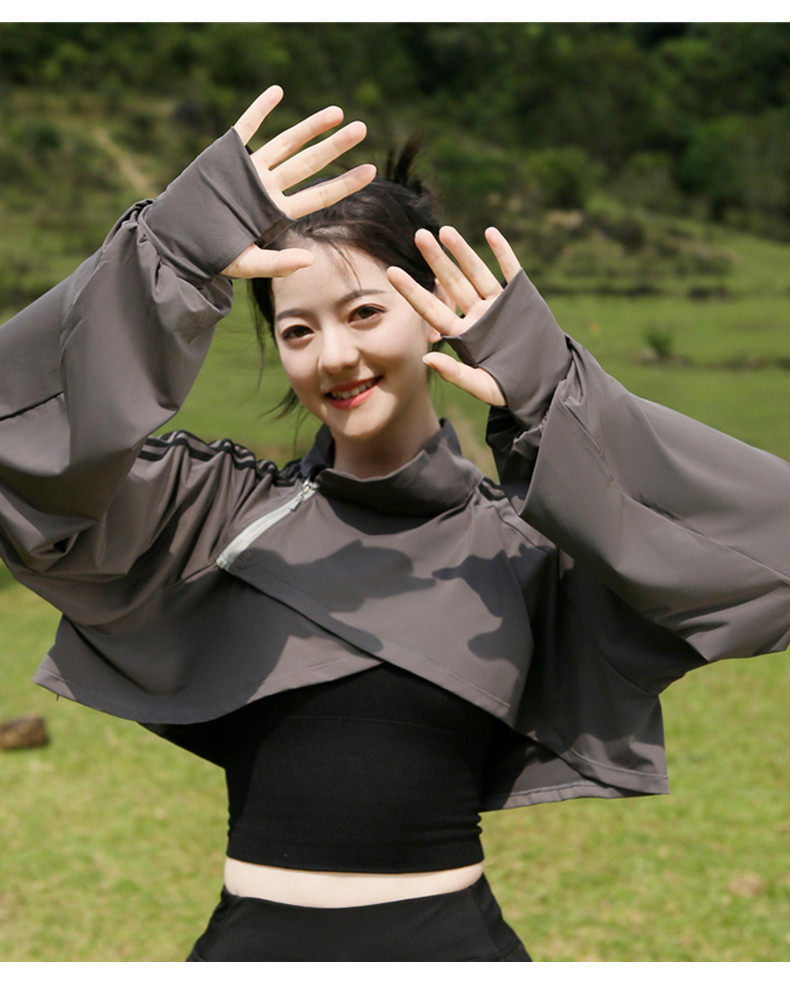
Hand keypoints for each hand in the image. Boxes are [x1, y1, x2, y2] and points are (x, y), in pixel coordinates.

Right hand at [221, 86, 375, 278]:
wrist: (180, 239)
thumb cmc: (214, 255)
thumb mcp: (249, 265)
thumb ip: (279, 265)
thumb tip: (310, 261)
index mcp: (277, 212)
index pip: (319, 195)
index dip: (345, 183)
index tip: (371, 169)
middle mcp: (268, 187)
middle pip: (309, 163)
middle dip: (335, 146)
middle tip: (362, 128)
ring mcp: (250, 170)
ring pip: (286, 143)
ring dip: (310, 127)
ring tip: (337, 112)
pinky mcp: (227, 155)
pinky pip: (247, 128)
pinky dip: (260, 109)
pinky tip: (277, 92)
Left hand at [387, 226, 521, 406]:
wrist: (546, 382)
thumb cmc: (510, 388)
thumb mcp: (482, 386)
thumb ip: (455, 374)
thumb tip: (426, 359)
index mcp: (463, 335)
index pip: (432, 309)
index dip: (412, 291)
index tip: (392, 272)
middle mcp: (477, 315)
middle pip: (452, 283)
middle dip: (436, 260)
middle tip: (419, 235)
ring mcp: (498, 305)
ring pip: (477, 273)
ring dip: (463, 251)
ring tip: (445, 230)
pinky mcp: (521, 297)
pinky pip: (510, 271)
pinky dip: (502, 252)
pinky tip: (490, 232)